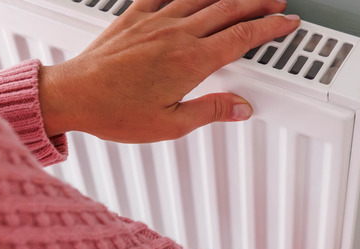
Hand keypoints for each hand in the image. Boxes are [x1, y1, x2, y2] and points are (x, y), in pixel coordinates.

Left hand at [38, 0, 299, 142]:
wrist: (72, 95)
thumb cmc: (114, 111)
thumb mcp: (170, 125)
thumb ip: (210, 111)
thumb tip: (241, 107)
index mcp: (191, 62)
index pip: (243, 37)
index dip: (271, 28)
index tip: (287, 23)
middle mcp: (176, 35)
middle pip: (229, 9)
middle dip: (258, 4)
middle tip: (276, 2)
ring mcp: (155, 21)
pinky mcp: (134, 17)